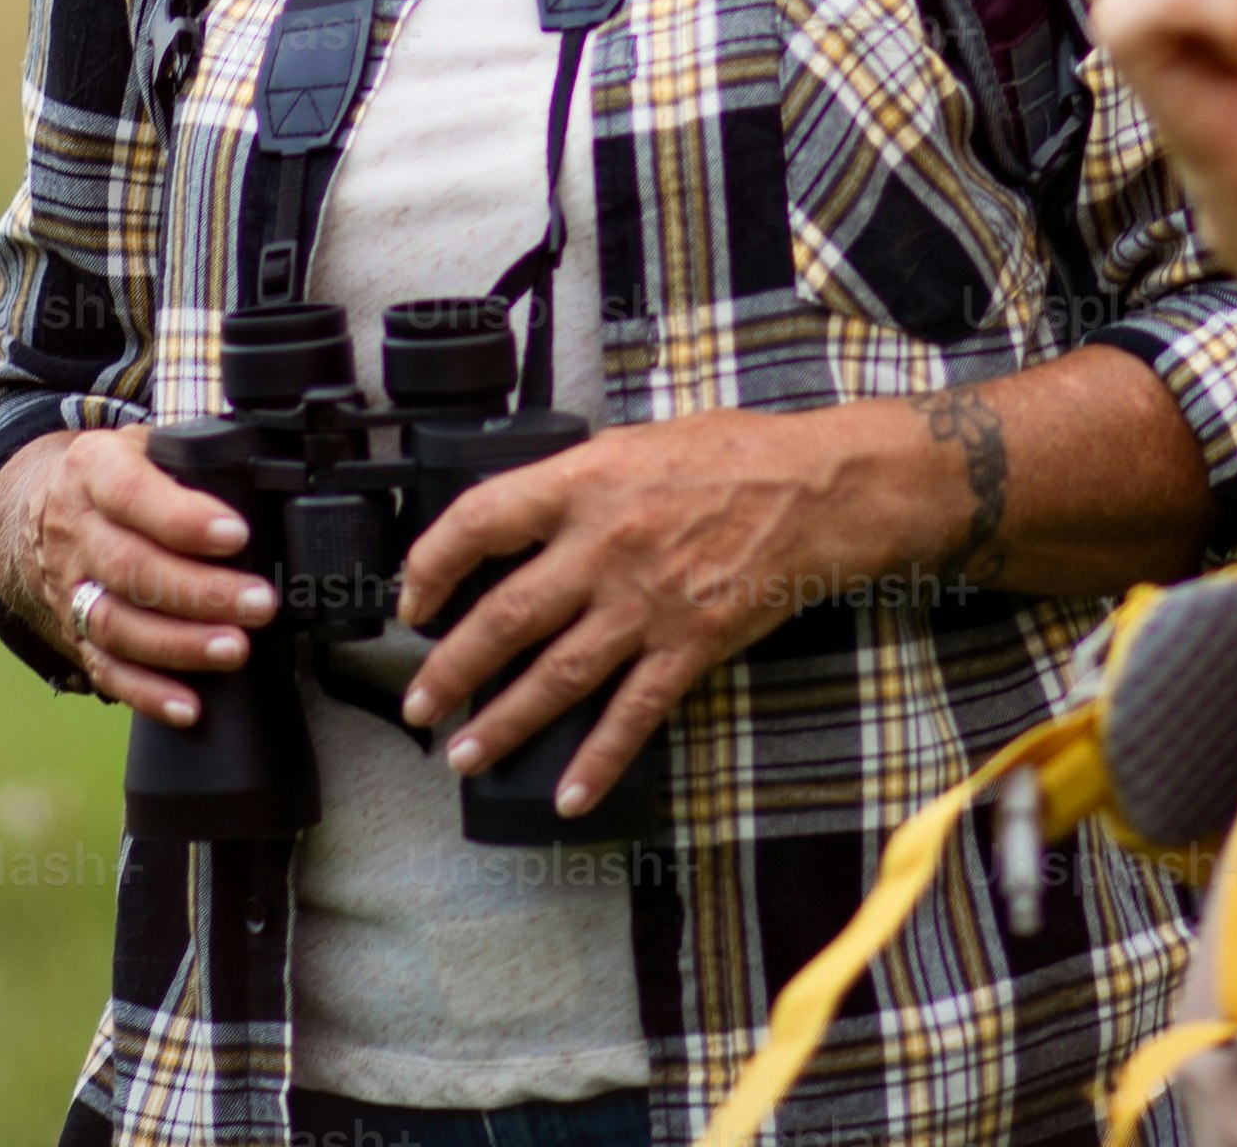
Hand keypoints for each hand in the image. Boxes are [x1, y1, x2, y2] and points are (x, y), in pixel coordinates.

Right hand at [0, 424, 270, 731]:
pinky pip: (106, 670)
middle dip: (199, 592)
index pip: (132, 493)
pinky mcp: (72, 634)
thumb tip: (264, 472)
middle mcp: (75, 530)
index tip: (236, 535)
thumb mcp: (144, 443)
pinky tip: (188, 706)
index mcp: (93, 470)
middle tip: (258, 603)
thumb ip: (192, 456)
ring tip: (234, 650)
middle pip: (130, 568)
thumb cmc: (116, 474)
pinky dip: (147, 693)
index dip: (183, 518)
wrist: (39, 506)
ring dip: (180, 645)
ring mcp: (69, 588)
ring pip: (117, 624)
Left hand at [384, 407, 853, 816]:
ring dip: (504, 721)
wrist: (820, 490)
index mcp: (585, 484)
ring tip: (464, 753)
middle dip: (452, 666)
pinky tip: (570, 794)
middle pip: (506, 616)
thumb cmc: (735, 454)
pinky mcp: (689, 646)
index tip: (415, 598)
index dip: (433, 563)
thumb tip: (525, 516)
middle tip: (419, 702)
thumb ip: (578, 480)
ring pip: (556, 675)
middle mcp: (605, 547)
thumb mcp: (639, 442)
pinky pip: (632, 714)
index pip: (481, 520)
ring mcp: (646, 603)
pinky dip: (598, 760)